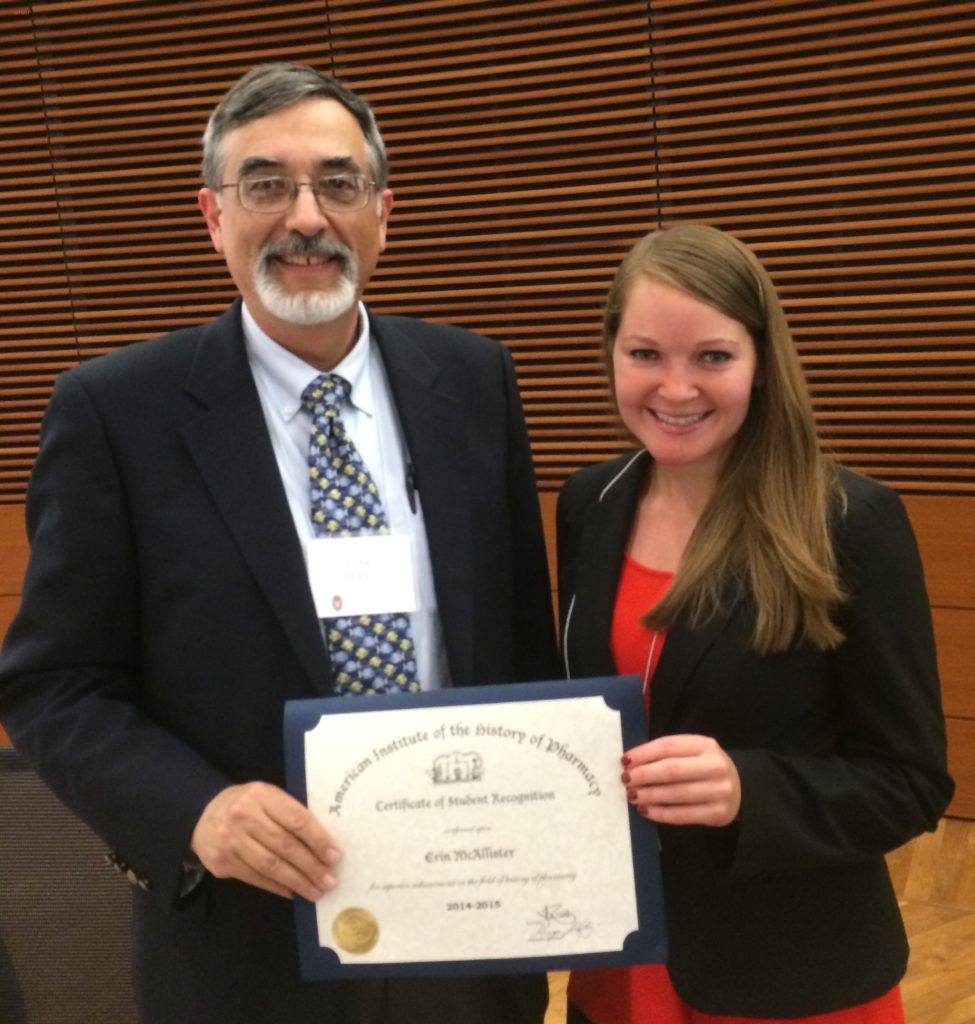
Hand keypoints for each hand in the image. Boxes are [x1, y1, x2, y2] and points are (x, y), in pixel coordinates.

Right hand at [190, 782, 340, 900]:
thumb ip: (289, 813)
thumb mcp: (267, 797)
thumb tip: (323, 843)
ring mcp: (231, 840)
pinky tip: (293, 892)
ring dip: (297, 882)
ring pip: (271, 865)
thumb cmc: (247, 805)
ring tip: (315, 892)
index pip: (296, 819)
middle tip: (329, 882)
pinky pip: (256, 878)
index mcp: (262, 795)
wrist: (201, 815)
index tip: (335, 856)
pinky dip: (277, 887)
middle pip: (285, 845)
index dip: (318, 839)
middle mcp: (244, 816)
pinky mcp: (222, 862)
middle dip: (311, 866)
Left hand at [621, 734, 740, 826]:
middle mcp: (715, 766)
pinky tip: (646, 810)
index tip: (624, 760)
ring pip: (676, 794)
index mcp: (705, 745)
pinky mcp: (717, 813)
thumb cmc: (703, 767)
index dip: (644, 753)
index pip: (669, 746)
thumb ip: (667, 754)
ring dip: (649, 795)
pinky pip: (683, 815)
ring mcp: (719, 791)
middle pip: (672, 770)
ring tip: (632, 795)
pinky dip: (661, 813)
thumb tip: (631, 762)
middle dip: (644, 775)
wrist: (738, 789)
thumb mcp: (692, 752)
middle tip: (625, 780)